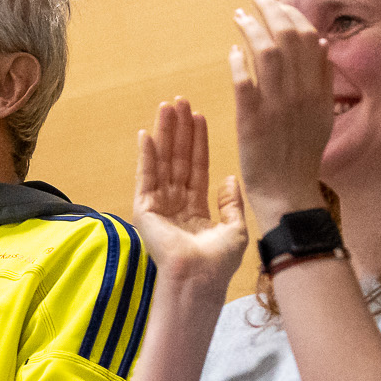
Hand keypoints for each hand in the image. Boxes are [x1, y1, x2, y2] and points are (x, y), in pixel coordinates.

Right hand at [133, 98, 247, 293]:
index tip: (199, 116)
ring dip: (163, 134)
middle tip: (180, 101)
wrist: (200, 279)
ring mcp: (159, 206)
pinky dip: (146, 156)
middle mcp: (174, 204)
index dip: (198, 141)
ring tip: (166, 107)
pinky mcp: (145, 210)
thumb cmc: (218, 263)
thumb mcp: (235, 228)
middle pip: (177, 159)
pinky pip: (145, 177)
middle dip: (179, 130)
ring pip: (163, 162)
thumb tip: (230, 178)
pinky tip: (147, 134)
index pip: (196, 167)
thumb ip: (231, 202)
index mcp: (195, 209)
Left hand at [229, 0, 331, 232]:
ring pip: (266, 53)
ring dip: (251, 28)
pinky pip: (245, 82)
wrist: (288, 192)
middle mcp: (301, 93)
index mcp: (319, 90)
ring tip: (239, 16)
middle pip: (287, 37)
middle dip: (270, 10)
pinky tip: (232, 51)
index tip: (276, 3)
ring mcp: (277, 106)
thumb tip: (320, 42)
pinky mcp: (253, 121)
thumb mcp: (323, 114)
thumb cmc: (302, 156)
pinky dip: (238, 62)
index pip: (308, 38)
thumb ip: (323, 79)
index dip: (291, 14)